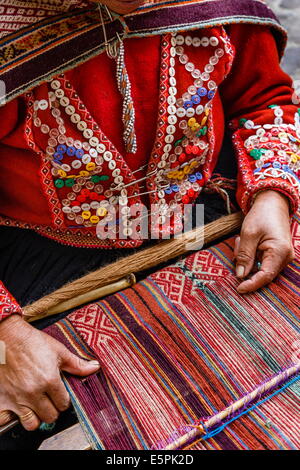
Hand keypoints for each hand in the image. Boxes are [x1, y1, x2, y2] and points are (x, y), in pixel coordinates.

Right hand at [0, 315, 99, 430]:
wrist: (7, 336)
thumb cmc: (32, 342)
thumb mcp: (58, 350)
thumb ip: (76, 364)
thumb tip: (95, 368)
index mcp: (49, 380)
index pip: (64, 404)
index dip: (64, 400)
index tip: (61, 394)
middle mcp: (33, 392)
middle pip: (50, 416)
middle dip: (53, 409)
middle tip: (50, 399)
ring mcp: (16, 398)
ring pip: (31, 423)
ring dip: (36, 417)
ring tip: (37, 406)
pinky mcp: (2, 399)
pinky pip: (6, 420)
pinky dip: (12, 418)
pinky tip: (18, 408)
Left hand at [235, 190, 293, 293]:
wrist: (272, 203)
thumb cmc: (261, 215)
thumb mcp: (248, 234)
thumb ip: (244, 255)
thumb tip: (240, 275)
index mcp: (280, 252)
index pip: (265, 276)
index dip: (251, 284)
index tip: (238, 289)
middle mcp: (285, 257)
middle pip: (261, 273)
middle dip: (246, 264)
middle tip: (238, 244)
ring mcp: (283, 257)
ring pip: (260, 268)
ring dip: (247, 258)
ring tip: (242, 240)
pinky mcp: (278, 255)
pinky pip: (261, 262)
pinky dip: (251, 255)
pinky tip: (247, 243)